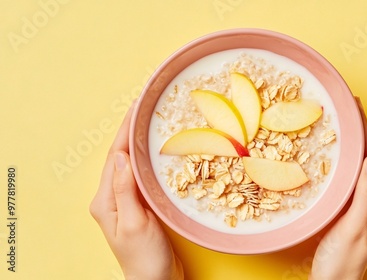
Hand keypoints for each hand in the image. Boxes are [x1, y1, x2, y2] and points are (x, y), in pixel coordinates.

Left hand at [89, 102, 183, 279]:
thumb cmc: (144, 258)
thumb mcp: (135, 224)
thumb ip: (125, 191)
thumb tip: (121, 158)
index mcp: (105, 200)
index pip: (115, 158)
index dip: (125, 131)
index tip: (137, 108)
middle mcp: (112, 197)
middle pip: (121, 157)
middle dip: (131, 131)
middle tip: (146, 107)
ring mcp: (126, 201)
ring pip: (131, 164)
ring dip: (140, 142)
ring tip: (152, 122)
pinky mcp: (139, 205)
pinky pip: (142, 175)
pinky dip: (149, 159)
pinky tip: (159, 151)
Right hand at [310, 98, 366, 279]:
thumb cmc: (342, 259)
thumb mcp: (353, 226)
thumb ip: (364, 194)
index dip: (365, 131)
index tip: (356, 108)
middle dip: (361, 131)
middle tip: (348, 107)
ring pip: (361, 165)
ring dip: (353, 143)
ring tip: (343, 122)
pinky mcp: (355, 207)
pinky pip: (351, 176)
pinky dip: (345, 159)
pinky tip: (336, 152)